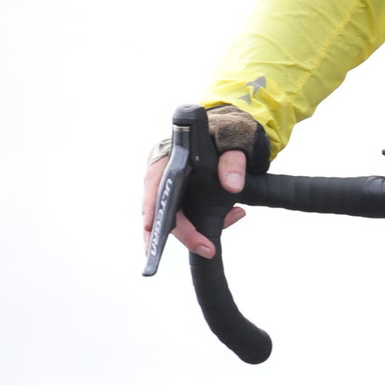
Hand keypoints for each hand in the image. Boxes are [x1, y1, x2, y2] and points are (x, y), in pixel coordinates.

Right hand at [140, 107, 265, 258]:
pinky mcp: (181, 201)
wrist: (226, 135)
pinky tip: (230, 217)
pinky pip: (186, 219)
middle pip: (161, 209)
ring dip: (194, 233)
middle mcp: (162, 176)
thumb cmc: (222, 134)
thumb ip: (233, 160)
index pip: (155, 182)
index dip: (151, 206)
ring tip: (214, 244)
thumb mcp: (232, 140)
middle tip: (206, 249)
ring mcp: (170, 191)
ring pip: (173, 219)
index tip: (151, 227)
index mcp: (167, 157)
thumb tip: (233, 186)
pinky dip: (202, 227)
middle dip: (182, 233)